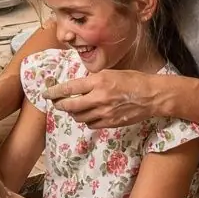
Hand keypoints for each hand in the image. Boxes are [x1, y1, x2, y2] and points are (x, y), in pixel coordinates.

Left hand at [46, 69, 162, 127]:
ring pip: (79, 117)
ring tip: (73, 108)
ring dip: (73, 113)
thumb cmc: (133, 80)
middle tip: (56, 103)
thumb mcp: (111, 73)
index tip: (46, 94)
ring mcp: (104, 112)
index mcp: (98, 82)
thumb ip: (93, 81)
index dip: (55, 92)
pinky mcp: (110, 123)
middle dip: (60, 105)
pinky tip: (88, 115)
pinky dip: (86, 120)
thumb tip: (79, 87)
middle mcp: (99, 98)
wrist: (152, 96)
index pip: (70, 88)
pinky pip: (91, 124)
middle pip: (70, 106)